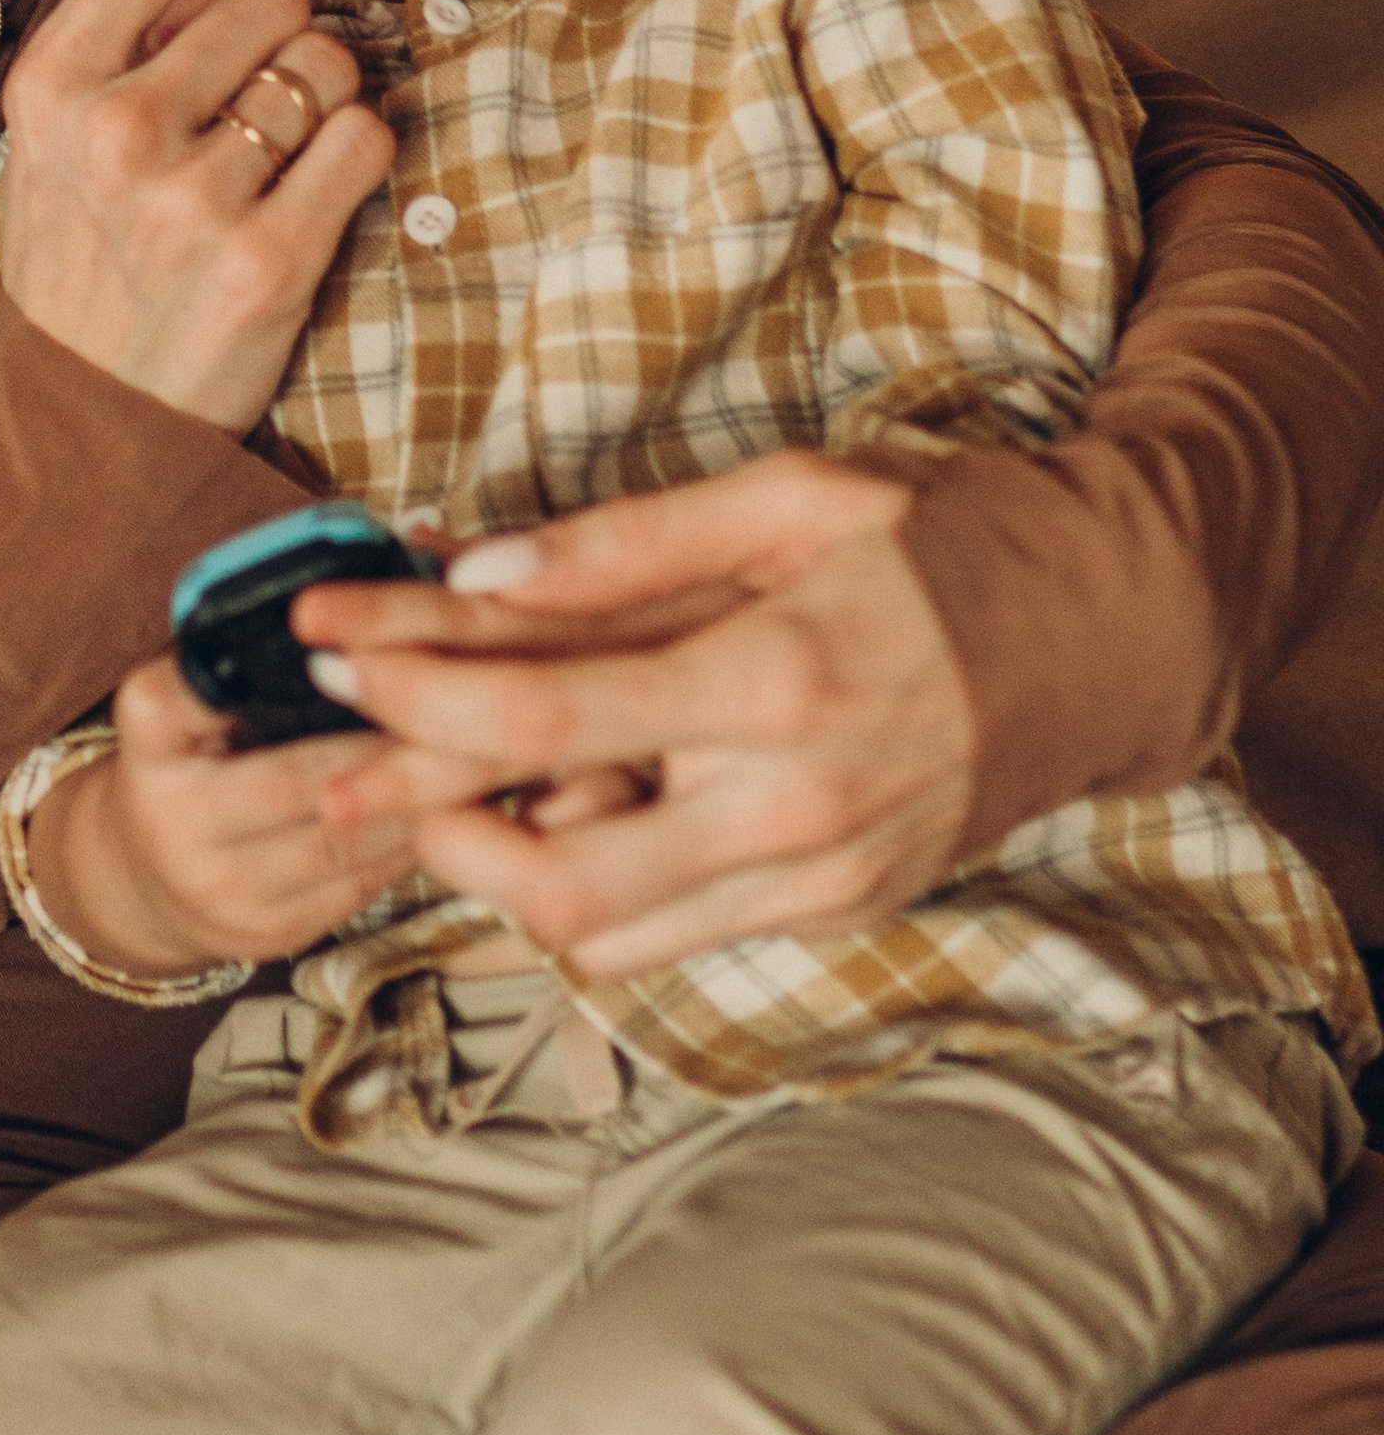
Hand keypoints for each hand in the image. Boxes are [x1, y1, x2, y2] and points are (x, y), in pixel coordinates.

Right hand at [0, 0, 394, 428]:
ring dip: (315, 102)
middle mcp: (115, 124)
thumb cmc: (94, 255)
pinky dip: (352, 164)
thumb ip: (142, 26)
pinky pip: (362, 138)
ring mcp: (189, 193)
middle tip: (229, 124)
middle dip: (277, 40)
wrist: (89, 423)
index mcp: (57, 77)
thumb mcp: (74, 133)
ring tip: (255, 173)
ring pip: (325, 61)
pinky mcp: (266, 256)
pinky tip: (296, 210)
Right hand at [35, 653, 443, 980]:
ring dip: (421, 792)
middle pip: (305, 774)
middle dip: (394, 738)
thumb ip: (258, 642)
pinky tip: (459, 802)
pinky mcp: (273, 932)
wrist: (147, 880)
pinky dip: (417, 835)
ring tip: (482, 747)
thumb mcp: (197, 690)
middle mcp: (171, 815)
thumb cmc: (196, 754)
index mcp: (148, 732)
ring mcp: (222, 885)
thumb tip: (399, 555)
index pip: (197, 689)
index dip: (277, 670)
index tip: (358, 643)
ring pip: (350, 834)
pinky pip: (366, 878)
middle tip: (472, 696)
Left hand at [294, 453, 976, 974]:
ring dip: (498, 878)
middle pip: (555, 885)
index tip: (328, 653)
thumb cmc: (945, 537)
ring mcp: (818, 879)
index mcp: (776, 683)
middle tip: (355, 773)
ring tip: (438, 796)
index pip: (543, 714)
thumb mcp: (789, 496)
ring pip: (603, 938)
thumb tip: (474, 575)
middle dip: (429, 833)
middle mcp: (794, 808)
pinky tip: (550, 821)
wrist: (1108, 637)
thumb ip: (625, 548)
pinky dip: (586, 896)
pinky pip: (669, 938)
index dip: (411, 689)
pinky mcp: (832, 912)